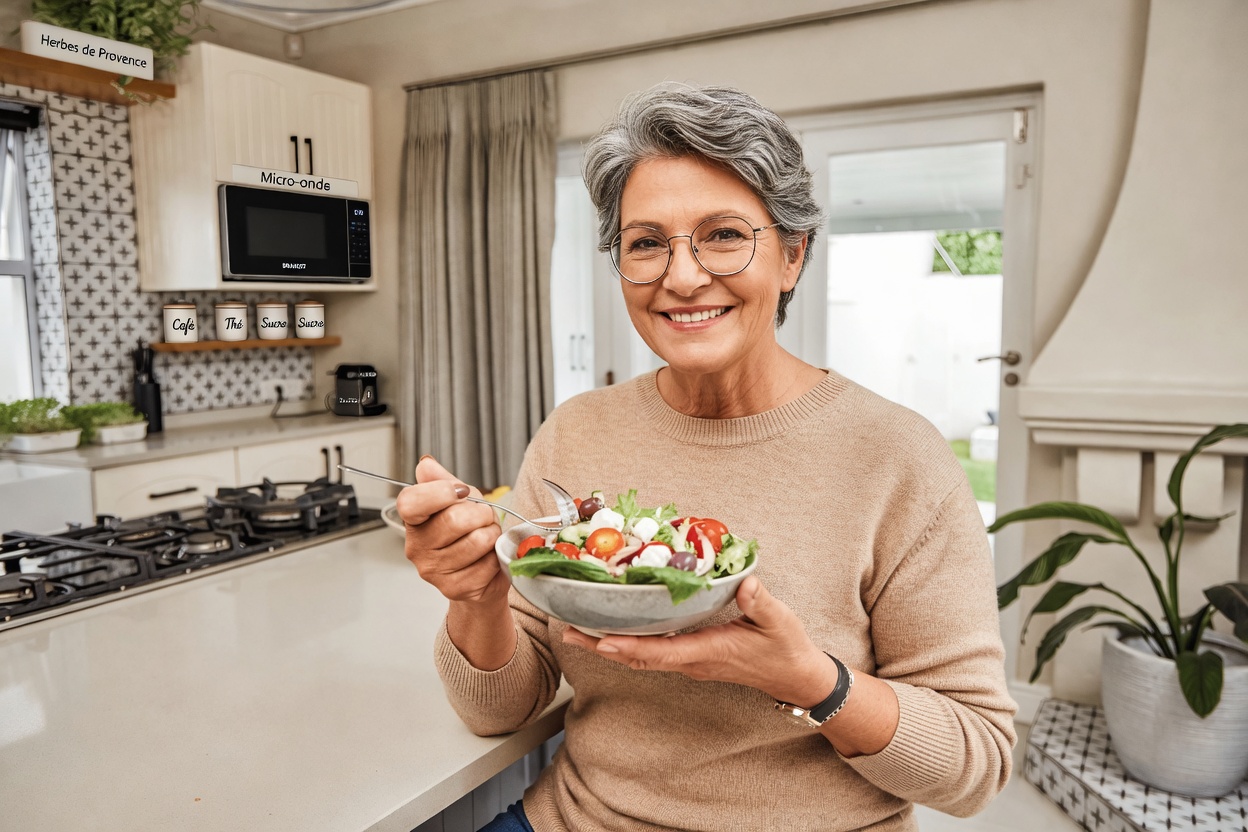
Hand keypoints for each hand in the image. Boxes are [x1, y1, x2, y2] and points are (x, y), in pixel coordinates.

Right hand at [396, 456, 506, 606]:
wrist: (482, 574)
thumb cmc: (469, 533)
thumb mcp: (458, 501)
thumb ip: (443, 481)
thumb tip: (426, 465)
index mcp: (414, 522)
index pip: (411, 502)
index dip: (439, 492)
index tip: (461, 491)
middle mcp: (417, 548)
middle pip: (454, 519)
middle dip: (481, 513)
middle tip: (484, 517)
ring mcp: (435, 571)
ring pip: (477, 540)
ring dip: (492, 534)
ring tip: (488, 537)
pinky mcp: (456, 588)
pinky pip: (488, 563)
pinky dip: (497, 556)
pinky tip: (489, 558)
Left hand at [562, 576, 837, 706]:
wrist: (795, 677)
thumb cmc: (786, 649)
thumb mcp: (779, 621)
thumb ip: (760, 603)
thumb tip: (744, 584)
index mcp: (707, 651)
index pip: (661, 652)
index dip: (629, 646)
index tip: (600, 639)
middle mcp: (691, 660)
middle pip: (638, 657)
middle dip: (602, 646)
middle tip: (568, 631)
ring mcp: (690, 661)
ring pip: (642, 657)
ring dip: (608, 646)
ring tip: (578, 631)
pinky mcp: (692, 658)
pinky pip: (653, 653)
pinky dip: (628, 644)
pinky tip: (615, 631)